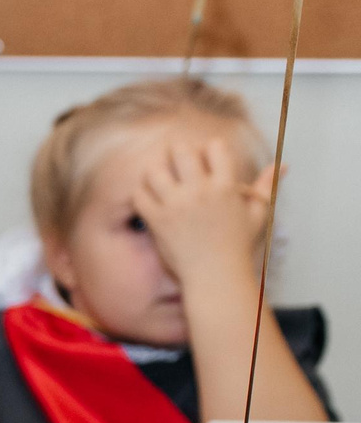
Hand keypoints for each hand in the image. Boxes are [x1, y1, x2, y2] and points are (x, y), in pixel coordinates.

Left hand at [133, 136, 267, 293]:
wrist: (215, 275)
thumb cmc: (238, 245)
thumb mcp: (258, 213)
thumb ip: (267, 186)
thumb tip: (284, 164)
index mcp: (226, 186)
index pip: (214, 147)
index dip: (209, 149)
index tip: (206, 161)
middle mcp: (200, 191)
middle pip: (181, 151)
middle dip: (179, 153)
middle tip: (179, 165)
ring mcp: (176, 205)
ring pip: (154, 170)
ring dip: (156, 171)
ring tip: (161, 179)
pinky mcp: (157, 220)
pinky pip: (139, 194)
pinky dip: (141, 193)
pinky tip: (150, 198)